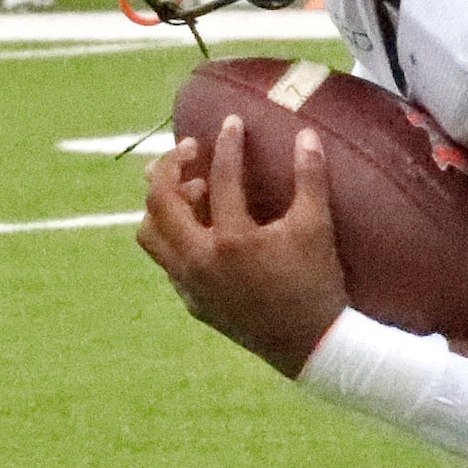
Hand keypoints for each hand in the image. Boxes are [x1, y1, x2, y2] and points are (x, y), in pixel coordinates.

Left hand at [136, 116, 350, 378]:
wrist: (311, 344)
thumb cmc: (317, 283)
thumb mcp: (318, 227)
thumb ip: (310, 179)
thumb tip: (307, 135)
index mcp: (232, 240)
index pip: (222, 178)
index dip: (227, 144)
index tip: (232, 123)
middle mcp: (200, 260)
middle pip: (161, 202)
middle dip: (170, 167)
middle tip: (190, 148)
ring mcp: (190, 283)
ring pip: (150, 235)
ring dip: (162, 205)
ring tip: (191, 188)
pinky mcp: (192, 301)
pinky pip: (167, 261)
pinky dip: (174, 236)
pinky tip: (200, 229)